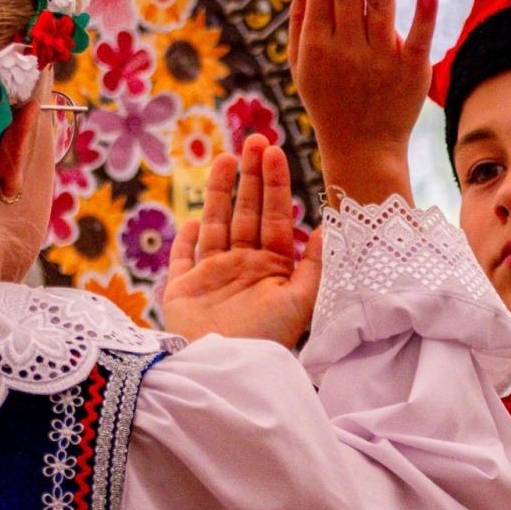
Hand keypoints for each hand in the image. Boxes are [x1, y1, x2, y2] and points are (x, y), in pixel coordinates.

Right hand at [160, 134, 322, 345]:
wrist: (225, 369)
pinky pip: (184, 259)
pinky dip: (187, 239)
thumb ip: (313, 266)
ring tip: (226, 158)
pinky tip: (193, 218)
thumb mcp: (301, 302)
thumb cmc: (266, 339)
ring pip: (216, 225)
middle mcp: (243, 267)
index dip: (274, 183)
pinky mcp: (183, 290)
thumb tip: (326, 229)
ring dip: (221, 193)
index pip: (274, 216)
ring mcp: (212, 277)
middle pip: (245, 213)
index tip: (275, 151)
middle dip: (250, 176)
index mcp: (271, 267)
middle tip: (254, 140)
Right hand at [288, 0, 436, 203]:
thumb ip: (300, 16)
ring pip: (379, 8)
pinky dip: (421, 19)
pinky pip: (416, 42)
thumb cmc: (328, 101)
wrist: (361, 150)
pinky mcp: (410, 74)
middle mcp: (346, 50)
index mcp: (318, 44)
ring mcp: (379, 62)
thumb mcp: (302, 63)